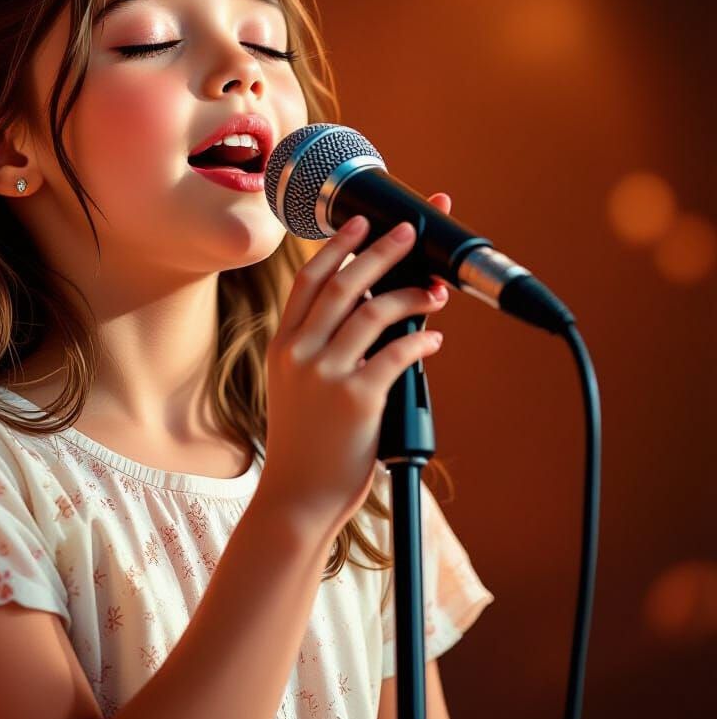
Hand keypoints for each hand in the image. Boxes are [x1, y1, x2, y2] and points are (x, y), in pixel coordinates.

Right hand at [258, 192, 452, 540]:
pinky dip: (420, 341)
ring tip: (435, 288)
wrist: (297, 496)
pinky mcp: (356, 398)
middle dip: (379, 250)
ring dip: (411, 293)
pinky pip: (396, 354)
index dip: (337, 247)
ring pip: (374, 311)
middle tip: (407, 230)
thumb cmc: (304, 442)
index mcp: (284, 345)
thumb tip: (376, 313)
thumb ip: (321, 348)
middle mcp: (300, 352)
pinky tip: (433, 340)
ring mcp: (326, 374)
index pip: (309, 280)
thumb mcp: (297, 386)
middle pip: (344, 284)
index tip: (359, 223)